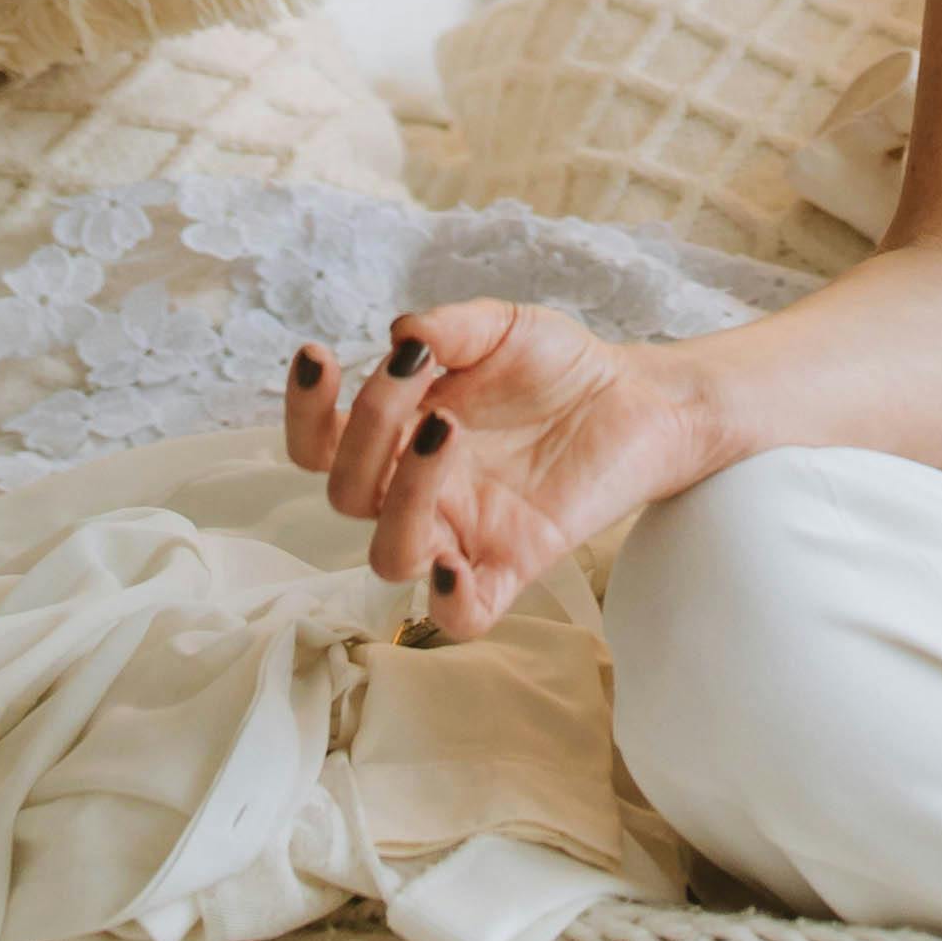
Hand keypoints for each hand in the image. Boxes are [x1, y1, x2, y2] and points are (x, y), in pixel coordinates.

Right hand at [282, 297, 718, 639]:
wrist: (638, 395)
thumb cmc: (558, 366)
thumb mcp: (500, 326)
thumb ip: (449, 326)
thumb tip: (399, 334)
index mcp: (400, 436)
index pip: (321, 444)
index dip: (303, 411)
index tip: (320, 355)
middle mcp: (419, 490)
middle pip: (348, 492)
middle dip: (366, 428)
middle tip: (414, 371)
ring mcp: (464, 531)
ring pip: (389, 555)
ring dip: (404, 494)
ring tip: (446, 425)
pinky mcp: (514, 564)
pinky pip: (460, 614)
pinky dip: (445, 600)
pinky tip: (453, 561)